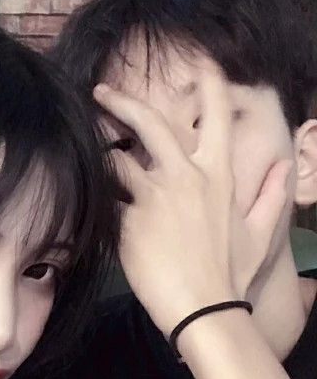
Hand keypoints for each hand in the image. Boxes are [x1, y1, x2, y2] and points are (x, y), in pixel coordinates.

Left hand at [94, 63, 291, 335]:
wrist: (205, 310)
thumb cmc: (232, 272)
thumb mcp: (260, 234)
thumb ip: (273, 197)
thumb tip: (285, 168)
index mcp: (216, 175)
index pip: (215, 117)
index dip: (209, 87)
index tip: (201, 68)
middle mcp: (184, 177)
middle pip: (148, 122)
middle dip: (122, 101)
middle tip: (101, 92)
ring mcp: (154, 196)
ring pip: (117, 159)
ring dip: (104, 153)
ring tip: (93, 153)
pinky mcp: (130, 220)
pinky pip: (109, 198)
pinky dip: (102, 195)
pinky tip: (95, 198)